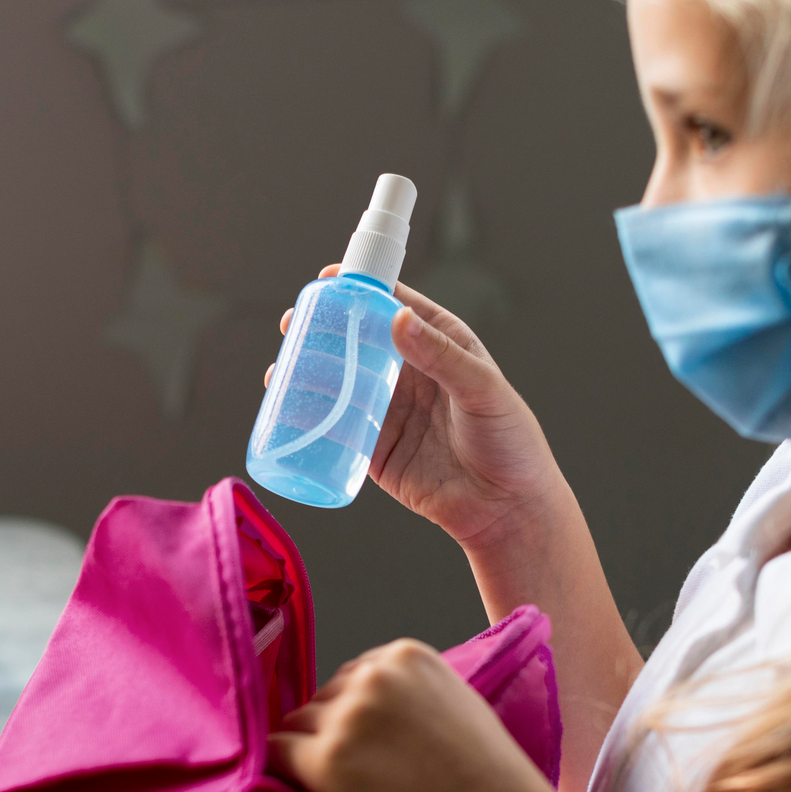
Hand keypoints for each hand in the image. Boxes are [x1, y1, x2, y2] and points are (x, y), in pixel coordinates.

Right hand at [267, 267, 565, 552]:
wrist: (506, 511)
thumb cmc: (510, 443)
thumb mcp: (482, 389)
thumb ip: (441, 355)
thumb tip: (398, 318)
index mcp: (441, 344)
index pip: (395, 305)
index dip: (360, 289)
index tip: (328, 280)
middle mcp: (411, 373)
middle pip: (356, 341)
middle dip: (320, 330)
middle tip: (292, 325)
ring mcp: (391, 411)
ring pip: (340, 383)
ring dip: (307, 372)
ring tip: (280, 369)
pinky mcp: (376, 450)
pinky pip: (336, 429)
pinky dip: (310, 418)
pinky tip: (286, 411)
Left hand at [268, 638, 562, 791]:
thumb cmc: (492, 782)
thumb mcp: (459, 708)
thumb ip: (413, 698)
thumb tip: (371, 717)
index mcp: (407, 656)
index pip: (354, 675)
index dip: (358, 713)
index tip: (373, 744)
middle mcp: (372, 676)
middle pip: (323, 698)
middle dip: (333, 732)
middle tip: (364, 776)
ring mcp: (346, 718)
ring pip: (297, 726)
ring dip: (311, 754)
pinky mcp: (325, 761)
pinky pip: (275, 754)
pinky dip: (280, 772)